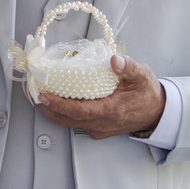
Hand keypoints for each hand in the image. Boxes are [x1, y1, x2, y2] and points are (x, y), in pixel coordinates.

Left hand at [37, 54, 166, 139]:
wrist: (157, 112)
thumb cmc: (148, 94)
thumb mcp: (143, 76)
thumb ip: (128, 67)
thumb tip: (114, 60)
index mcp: (110, 111)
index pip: (77, 111)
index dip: (57, 104)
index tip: (42, 95)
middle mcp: (101, 124)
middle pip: (66, 119)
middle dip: (47, 107)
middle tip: (32, 93)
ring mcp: (98, 128)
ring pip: (69, 122)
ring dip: (53, 110)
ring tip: (39, 96)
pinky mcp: (98, 129)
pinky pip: (76, 122)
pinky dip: (63, 112)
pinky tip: (58, 101)